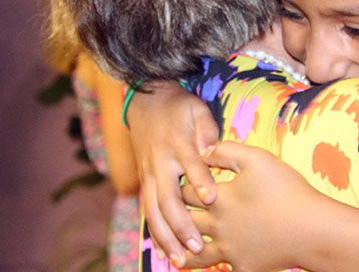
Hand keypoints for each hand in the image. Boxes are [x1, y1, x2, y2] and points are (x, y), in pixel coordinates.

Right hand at [127, 81, 218, 266]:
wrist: (147, 102)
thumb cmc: (180, 108)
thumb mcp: (196, 109)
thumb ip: (206, 128)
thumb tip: (212, 148)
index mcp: (177, 143)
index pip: (190, 163)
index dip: (200, 180)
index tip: (212, 199)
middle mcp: (160, 163)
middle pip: (167, 197)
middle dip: (181, 224)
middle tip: (196, 244)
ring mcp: (150, 175)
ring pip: (154, 211)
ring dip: (166, 237)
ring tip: (179, 259)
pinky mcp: (145, 182)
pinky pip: (148, 212)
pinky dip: (155, 233)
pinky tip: (165, 252)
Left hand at [181, 141, 325, 270]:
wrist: (312, 229)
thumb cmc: (287, 190)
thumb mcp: (258, 159)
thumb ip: (226, 151)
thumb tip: (203, 152)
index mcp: (219, 199)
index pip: (185, 192)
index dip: (179, 186)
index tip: (176, 183)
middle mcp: (217, 227)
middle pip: (184, 223)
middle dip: (173, 218)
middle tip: (167, 215)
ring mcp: (229, 251)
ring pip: (193, 255)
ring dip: (181, 251)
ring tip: (173, 254)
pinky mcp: (243, 267)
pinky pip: (220, 270)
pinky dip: (208, 269)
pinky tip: (204, 268)